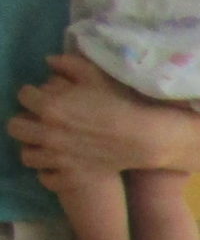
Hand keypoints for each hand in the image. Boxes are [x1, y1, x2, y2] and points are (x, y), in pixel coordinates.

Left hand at [9, 54, 150, 177]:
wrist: (144, 138)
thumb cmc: (121, 104)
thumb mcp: (95, 76)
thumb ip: (68, 63)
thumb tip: (49, 61)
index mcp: (50, 106)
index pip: (23, 96)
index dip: (33, 94)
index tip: (44, 97)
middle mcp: (47, 134)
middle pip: (15, 128)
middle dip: (25, 121)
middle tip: (40, 121)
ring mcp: (58, 158)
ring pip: (27, 155)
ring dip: (34, 148)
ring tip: (47, 144)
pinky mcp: (71, 176)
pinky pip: (46, 178)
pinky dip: (49, 172)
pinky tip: (59, 164)